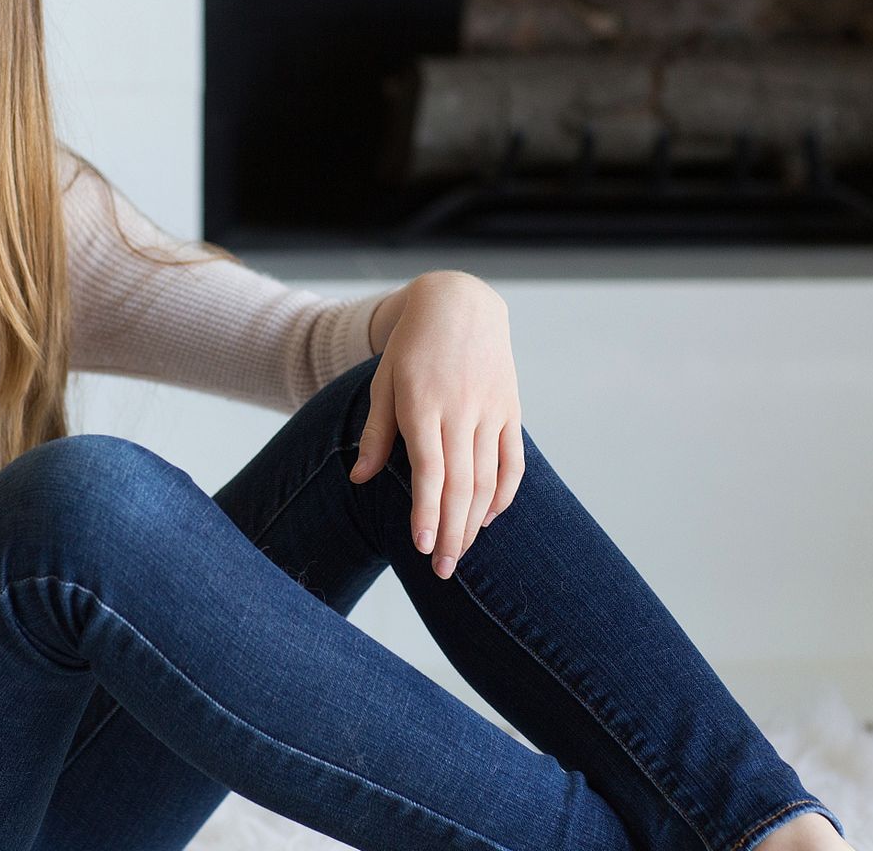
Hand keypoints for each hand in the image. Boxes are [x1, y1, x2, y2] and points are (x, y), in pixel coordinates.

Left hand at [349, 273, 522, 578]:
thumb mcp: (384, 381)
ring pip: (488, 477)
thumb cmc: (412, 345)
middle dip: (452, 531)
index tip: (421, 546)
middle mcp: (461, 409)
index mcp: (424, 403)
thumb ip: (377, 432)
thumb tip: (359, 479)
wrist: (459, 303)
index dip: (426, 511)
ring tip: (460, 551)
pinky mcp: (509, 409)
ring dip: (475, 520)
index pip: (429, 469)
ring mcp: (490, 410)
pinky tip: (489, 518)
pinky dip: (505, 493)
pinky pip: (512, 460)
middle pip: (461, 483)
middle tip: (441, 569)